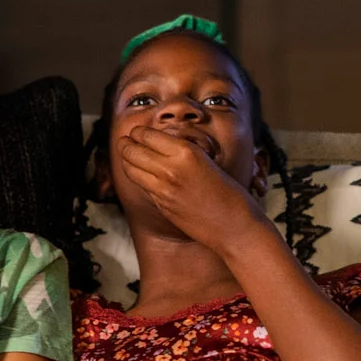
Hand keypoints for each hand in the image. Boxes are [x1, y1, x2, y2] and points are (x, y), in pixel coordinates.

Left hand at [115, 126, 267, 251]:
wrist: (235, 228)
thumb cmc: (231, 195)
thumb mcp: (209, 162)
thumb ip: (184, 155)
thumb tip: (162, 148)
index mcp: (185, 152)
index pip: (147, 135)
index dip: (138, 132)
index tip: (137, 132)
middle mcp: (170, 169)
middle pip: (131, 151)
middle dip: (125, 144)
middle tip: (124, 141)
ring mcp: (163, 190)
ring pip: (130, 169)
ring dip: (126, 160)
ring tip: (127, 155)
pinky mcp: (161, 206)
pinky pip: (142, 186)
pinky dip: (138, 177)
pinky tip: (142, 174)